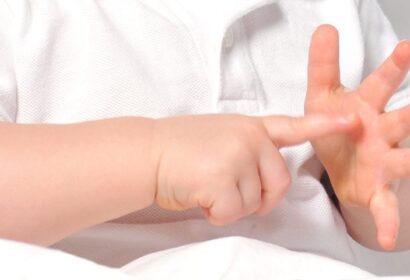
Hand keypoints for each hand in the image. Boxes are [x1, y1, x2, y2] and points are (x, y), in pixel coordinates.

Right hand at [151, 113, 354, 224]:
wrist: (147, 152)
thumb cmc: (179, 146)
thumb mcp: (219, 134)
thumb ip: (247, 149)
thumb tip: (261, 179)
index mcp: (250, 127)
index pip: (291, 126)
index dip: (322, 125)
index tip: (350, 121)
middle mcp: (249, 139)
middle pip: (279, 184)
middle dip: (260, 198)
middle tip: (230, 192)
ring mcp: (237, 157)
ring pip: (254, 203)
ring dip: (230, 205)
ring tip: (205, 186)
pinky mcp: (222, 179)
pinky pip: (232, 213)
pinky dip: (216, 213)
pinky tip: (198, 195)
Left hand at [305, 25, 409, 249]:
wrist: (338, 162)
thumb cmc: (335, 126)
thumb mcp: (322, 96)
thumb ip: (323, 65)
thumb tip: (324, 27)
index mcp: (367, 106)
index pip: (383, 82)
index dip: (396, 65)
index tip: (407, 46)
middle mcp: (384, 131)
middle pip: (406, 119)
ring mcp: (385, 160)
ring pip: (407, 160)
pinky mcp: (377, 188)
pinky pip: (385, 206)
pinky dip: (387, 219)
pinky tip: (387, 235)